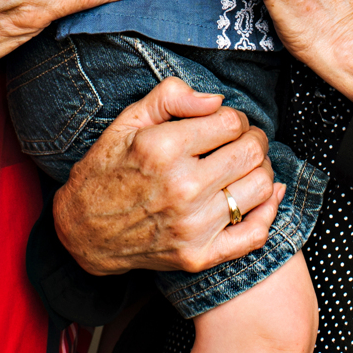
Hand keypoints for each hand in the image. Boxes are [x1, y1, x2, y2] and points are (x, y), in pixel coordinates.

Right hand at [53, 77, 282, 275]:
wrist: (83, 230)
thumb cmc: (108, 169)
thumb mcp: (127, 121)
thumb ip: (171, 96)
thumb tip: (216, 100)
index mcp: (163, 149)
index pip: (231, 122)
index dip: (234, 117)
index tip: (224, 123)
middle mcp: (181, 188)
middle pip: (251, 152)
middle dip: (254, 138)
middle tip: (242, 140)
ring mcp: (192, 226)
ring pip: (260, 187)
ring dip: (261, 170)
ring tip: (245, 166)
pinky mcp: (199, 256)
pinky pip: (255, 233)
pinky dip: (269, 211)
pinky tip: (264, 195)